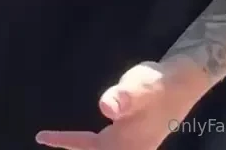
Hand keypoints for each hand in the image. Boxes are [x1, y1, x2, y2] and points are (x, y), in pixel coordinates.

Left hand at [36, 58, 204, 149]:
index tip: (41, 137)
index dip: (64, 142)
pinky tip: (92, 140)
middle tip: (52, 141)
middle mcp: (129, 149)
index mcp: (125, 143)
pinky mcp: (137, 137)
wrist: (184, 82)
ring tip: (68, 144)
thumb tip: (107, 107)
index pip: (88, 148)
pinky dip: (95, 145)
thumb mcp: (140, 85)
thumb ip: (124, 97)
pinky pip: (109, 146)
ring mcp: (135, 145)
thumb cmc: (159, 83)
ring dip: (86, 149)